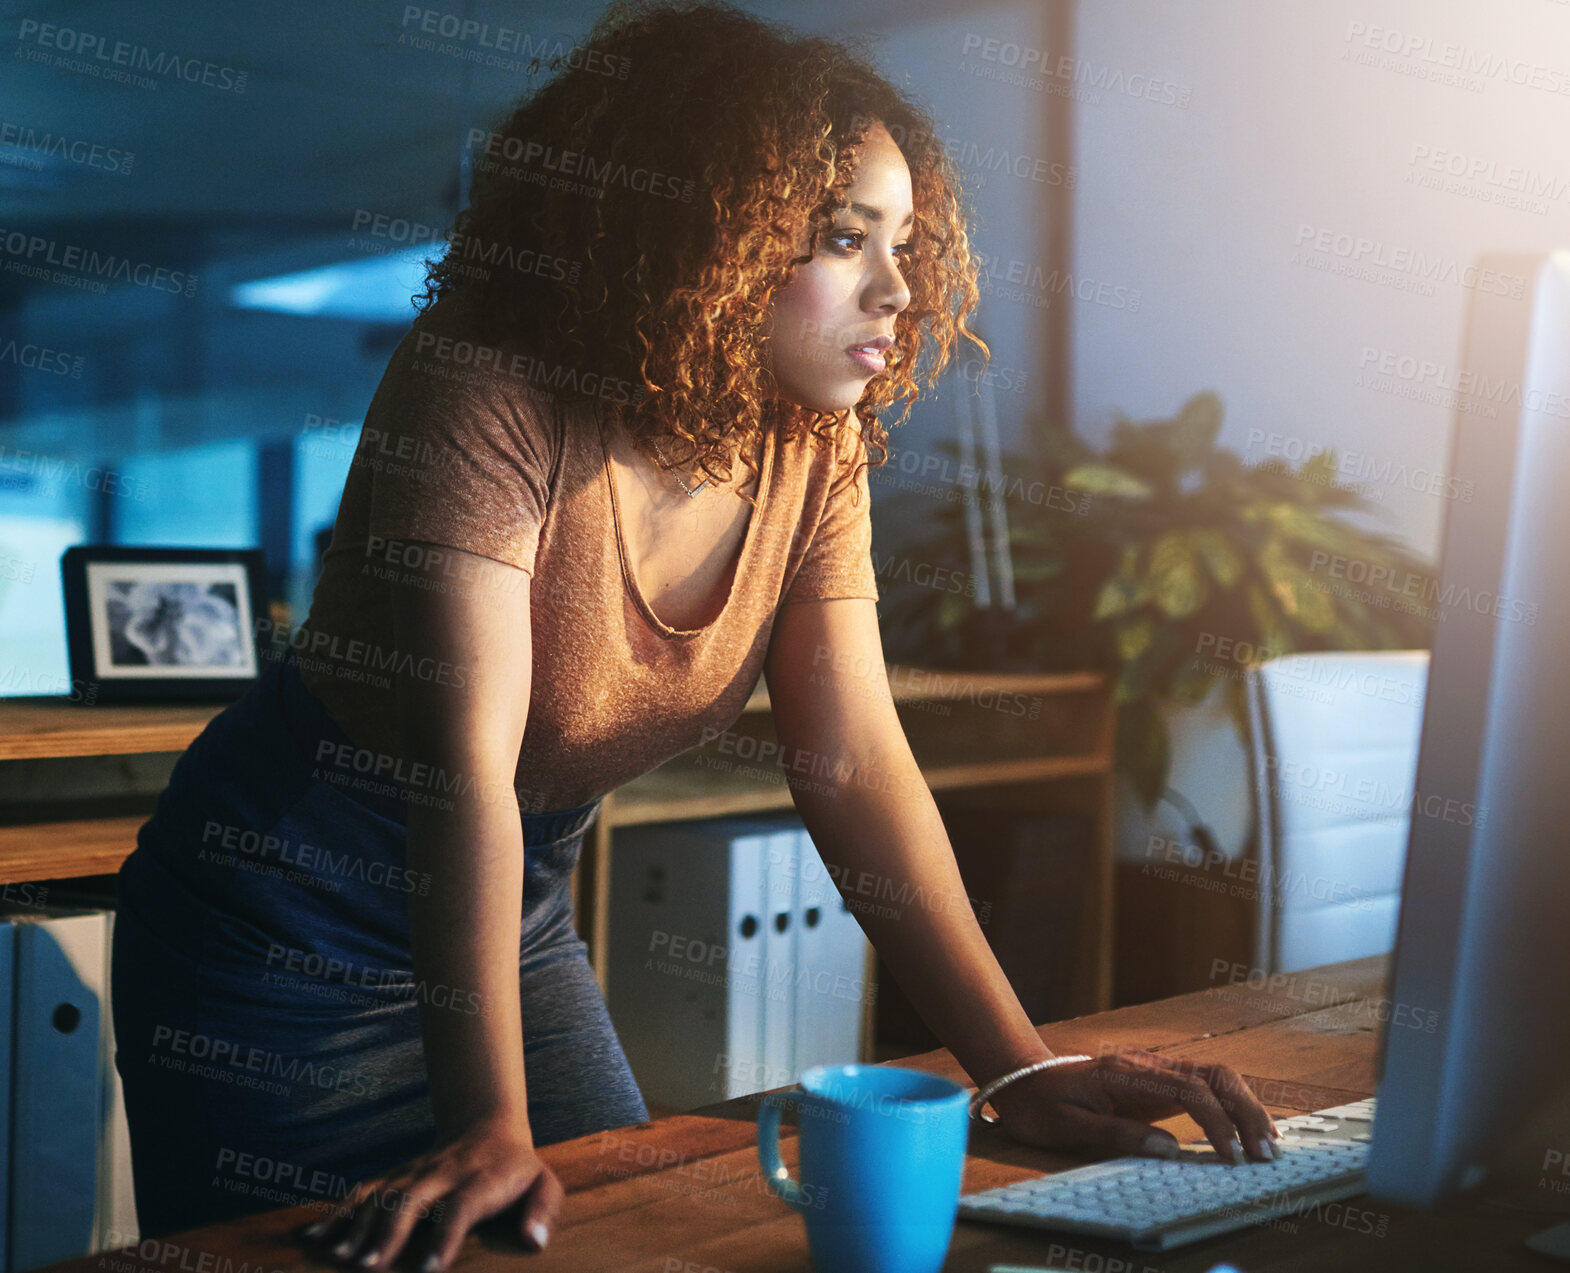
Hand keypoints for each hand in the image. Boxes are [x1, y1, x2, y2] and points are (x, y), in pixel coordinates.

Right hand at [297, 1110, 562, 1269]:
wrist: (489, 1128)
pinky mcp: (395, 1176)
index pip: (462, 1207)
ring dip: (358, 1225)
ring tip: (338, 1259)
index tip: (427, 1270)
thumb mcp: (545, 1185)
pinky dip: (336, 1213)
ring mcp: (415, 1172)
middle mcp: (443, 1173)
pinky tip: (311, 1237)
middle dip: (390, 1232)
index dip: (445, 1238)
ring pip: (382, 1193)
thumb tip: (533, 1241)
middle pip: (412, 1198)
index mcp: (482, 1179)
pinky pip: (362, 1192)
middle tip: (370, 1267)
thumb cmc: (519, 1172)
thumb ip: (543, 1212)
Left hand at [986, 1048, 1281, 1165]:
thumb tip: (1169, 1149)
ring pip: (1215, 1076)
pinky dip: (1232, 1104)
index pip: (1188, 1090)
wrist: (1020, 1076)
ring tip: (1267, 1144)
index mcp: (1127, 1074)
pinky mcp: (1157, 1082)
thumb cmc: (1040, 1104)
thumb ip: (1115, 1135)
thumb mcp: (1066, 1127)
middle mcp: (1147, 1065)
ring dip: (1245, 1106)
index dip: (1216, 1122)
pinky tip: (1246, 1130)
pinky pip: (1204, 1086)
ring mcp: (1155, 1070)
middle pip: (1213, 1075)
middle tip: (1265, 1154)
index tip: (1230, 1158)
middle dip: (1245, 1112)